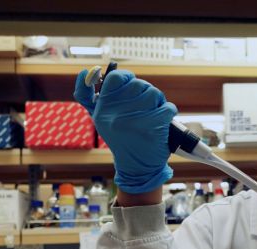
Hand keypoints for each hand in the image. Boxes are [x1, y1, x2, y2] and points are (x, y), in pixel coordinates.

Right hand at [73, 69, 176, 193]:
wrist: (136, 168)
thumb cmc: (121, 139)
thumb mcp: (100, 119)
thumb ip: (88, 96)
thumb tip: (87, 72)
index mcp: (103, 110)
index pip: (115, 78)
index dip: (127, 78)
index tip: (132, 85)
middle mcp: (116, 114)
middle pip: (139, 85)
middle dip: (146, 92)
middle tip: (145, 106)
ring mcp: (135, 120)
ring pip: (155, 94)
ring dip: (158, 102)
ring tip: (154, 113)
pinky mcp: (154, 127)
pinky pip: (168, 107)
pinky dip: (169, 112)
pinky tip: (163, 121)